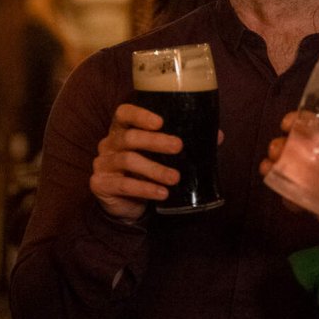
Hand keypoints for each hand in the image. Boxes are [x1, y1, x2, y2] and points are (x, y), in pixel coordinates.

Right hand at [89, 103, 182, 220]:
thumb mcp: (159, 156)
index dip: (140, 115)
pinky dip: (145, 189)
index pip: (124, 114)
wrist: (125, 204)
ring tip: (174, 178)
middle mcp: (109, 143)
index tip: (160, 122)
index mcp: (122, 130)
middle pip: (129, 137)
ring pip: (128, 161)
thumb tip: (217, 136)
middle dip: (155, 141)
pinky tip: (162, 193)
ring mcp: (102, 164)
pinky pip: (123, 185)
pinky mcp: (100, 184)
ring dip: (154, 169)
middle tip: (178, 146)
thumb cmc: (144, 172)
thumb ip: (181, 145)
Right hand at [260, 111, 318, 267]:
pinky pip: (287, 194)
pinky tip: (292, 203)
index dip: (297, 121)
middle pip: (290, 145)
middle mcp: (314, 159)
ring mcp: (306, 178)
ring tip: (268, 169)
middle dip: (279, 144)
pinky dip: (285, 196)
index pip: (311, 127)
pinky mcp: (302, 197)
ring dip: (272, 165)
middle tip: (276, 150)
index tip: (288, 123)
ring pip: (282, 167)